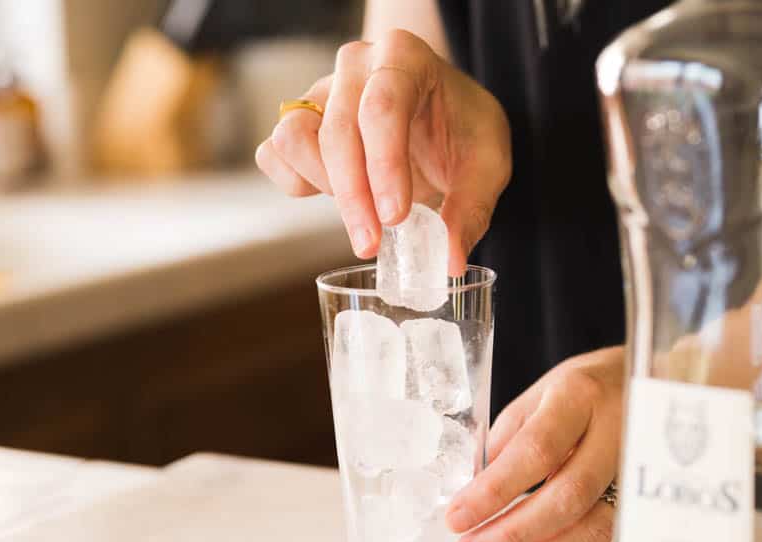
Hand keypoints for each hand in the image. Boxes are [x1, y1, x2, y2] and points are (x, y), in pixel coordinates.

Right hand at [256, 29, 511, 275]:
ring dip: (324, 186)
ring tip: (362, 209)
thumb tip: (450, 263)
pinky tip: (332, 196)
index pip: (383, 107)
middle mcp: (356, 66)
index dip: (384, 167)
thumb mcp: (487, 165)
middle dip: (354, 197)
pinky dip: (295, 182)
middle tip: (372, 244)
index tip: (395, 218)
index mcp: (404, 57)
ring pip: (293, 137)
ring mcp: (320, 90)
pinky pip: (274, 154)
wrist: (439, 109)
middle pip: (337, 131)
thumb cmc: (463, 128)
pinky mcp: (298, 120)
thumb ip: (471, 210)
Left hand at [446, 347, 625, 541]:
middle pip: (566, 496)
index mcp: (579, 396)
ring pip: (589, 526)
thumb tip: (477, 492)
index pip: (537, 450)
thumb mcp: (540, 394)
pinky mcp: (640, 497)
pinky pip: (599, 535)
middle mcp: (614, 431)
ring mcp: (635, 468)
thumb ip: (509, 439)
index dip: (495, 490)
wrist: (647, 380)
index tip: (457, 517)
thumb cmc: (585, 388)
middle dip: (512, 532)